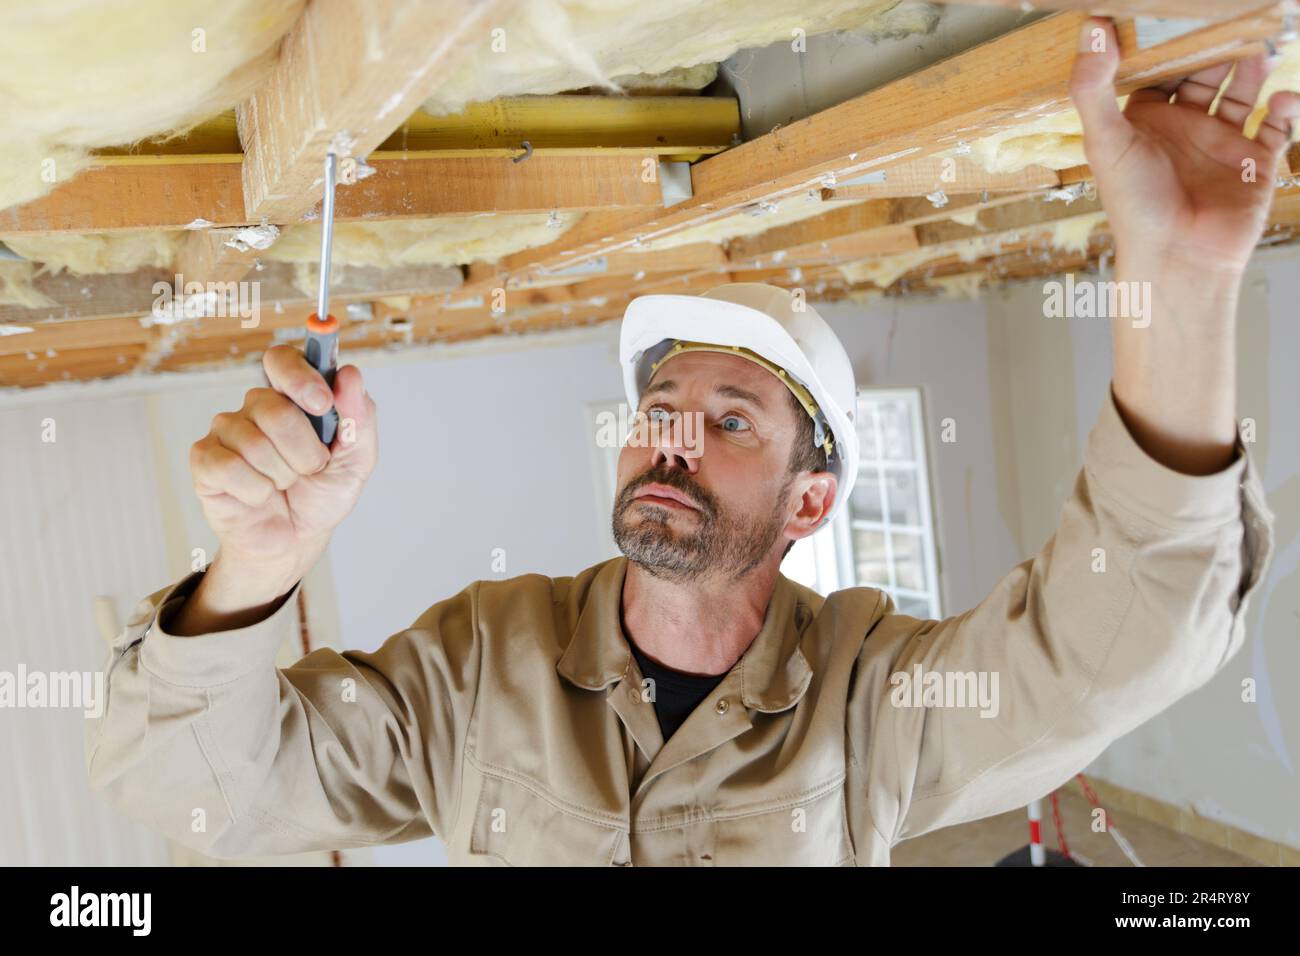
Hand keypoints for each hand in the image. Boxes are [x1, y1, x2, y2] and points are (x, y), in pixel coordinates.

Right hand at [188, 345, 377, 605]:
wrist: (295, 540)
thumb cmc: (321, 494)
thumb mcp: (356, 460)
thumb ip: (359, 418)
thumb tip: (351, 375)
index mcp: (292, 397)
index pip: (282, 360)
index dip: (299, 376)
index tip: (322, 403)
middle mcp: (256, 407)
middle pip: (275, 410)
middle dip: (304, 452)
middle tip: (310, 470)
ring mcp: (227, 431)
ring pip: (255, 444)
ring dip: (283, 476)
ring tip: (284, 485)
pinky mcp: (205, 460)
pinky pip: (230, 468)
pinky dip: (256, 491)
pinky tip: (258, 496)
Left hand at [1070, 17, 1299, 276]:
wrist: (1179, 259)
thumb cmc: (1135, 207)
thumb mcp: (1106, 140)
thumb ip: (1094, 87)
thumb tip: (1091, 28)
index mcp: (1145, 122)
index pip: (1158, 68)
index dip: (1166, 40)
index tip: (1174, 7)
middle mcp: (1184, 129)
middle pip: (1205, 71)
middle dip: (1218, 43)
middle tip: (1231, 10)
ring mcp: (1221, 144)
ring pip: (1244, 90)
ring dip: (1254, 65)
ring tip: (1260, 40)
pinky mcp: (1256, 163)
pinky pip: (1278, 125)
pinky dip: (1285, 105)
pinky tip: (1281, 95)